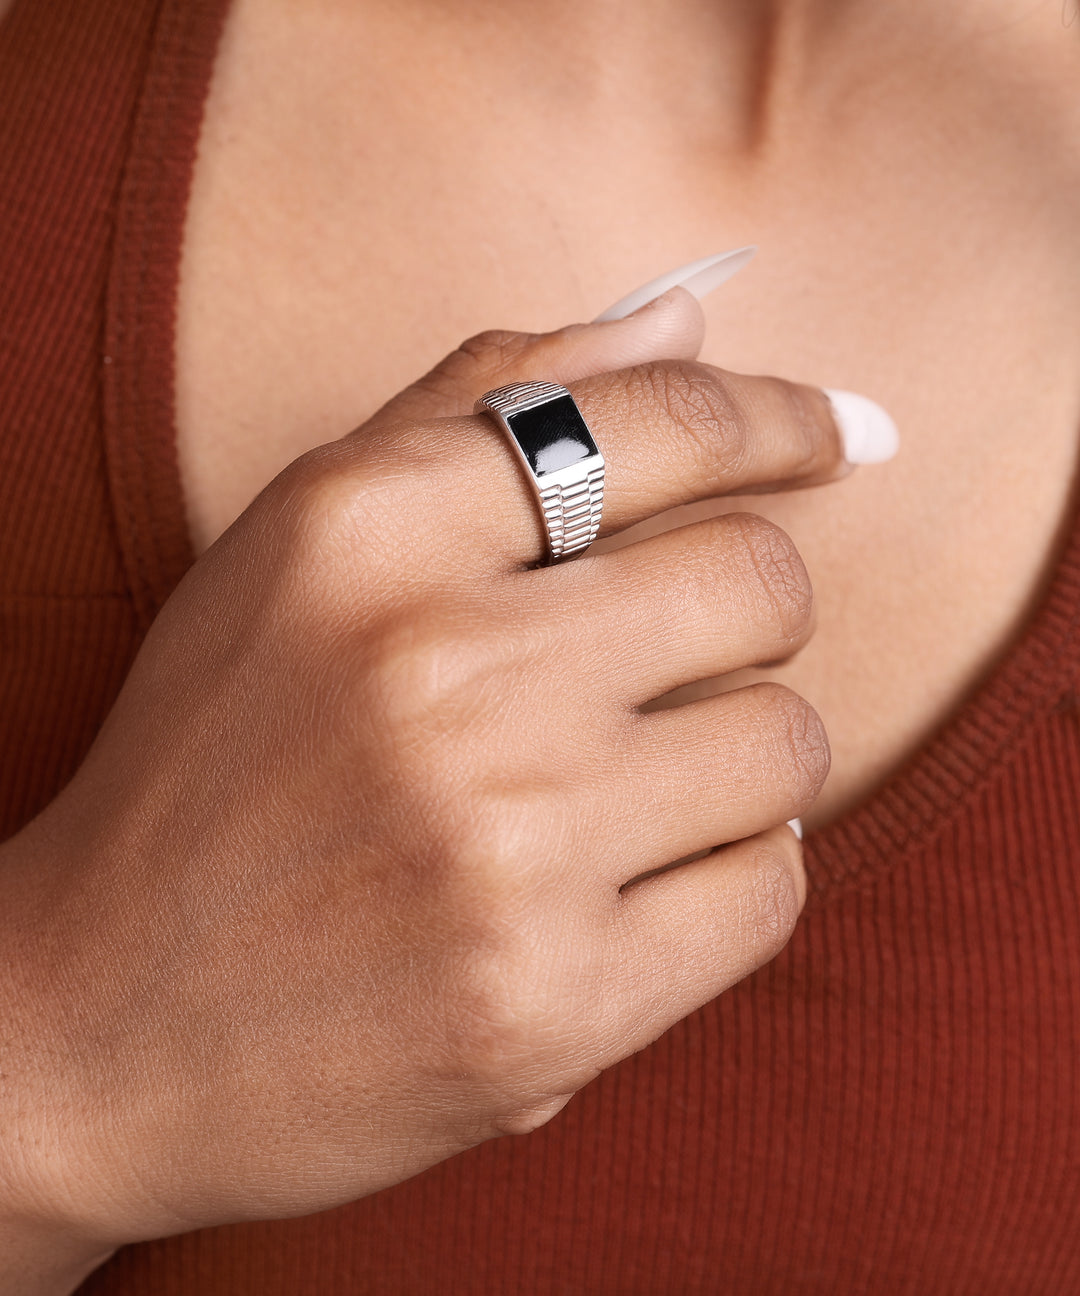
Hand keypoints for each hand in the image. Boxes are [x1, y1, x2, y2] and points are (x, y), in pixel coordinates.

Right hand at [1, 288, 852, 1258]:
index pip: (653, 423)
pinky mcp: (554, 1005)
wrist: (102, 1020)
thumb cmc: (216, 767)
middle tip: (676, 655)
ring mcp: (504, 847)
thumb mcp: (303, 550)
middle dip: (747, 610)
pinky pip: (770, 888)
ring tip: (634, 781)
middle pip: (761, 580)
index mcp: (364, 532)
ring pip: (785, 741)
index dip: (776, 421)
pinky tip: (639, 874)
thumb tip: (688, 321)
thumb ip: (483, 409)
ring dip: (738, 751)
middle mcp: (439, 672)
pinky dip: (732, 873)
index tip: (838, 434)